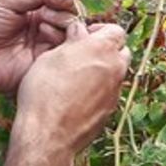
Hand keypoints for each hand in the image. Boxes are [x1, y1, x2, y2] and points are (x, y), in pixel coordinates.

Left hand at [0, 0, 81, 97]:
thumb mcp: (8, 2)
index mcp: (35, 10)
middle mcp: (45, 26)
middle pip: (72, 10)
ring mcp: (46, 45)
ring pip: (73, 27)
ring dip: (61, 16)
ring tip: (42, 17)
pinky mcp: (45, 62)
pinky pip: (64, 48)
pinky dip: (58, 33)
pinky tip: (42, 29)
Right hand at [13, 19, 131, 155]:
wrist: (48, 135)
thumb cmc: (45, 92)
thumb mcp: (51, 56)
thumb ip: (72, 41)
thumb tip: (79, 32)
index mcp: (102, 49)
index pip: (116, 30)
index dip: (100, 30)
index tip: (85, 36)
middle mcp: (115, 68)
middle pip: (121, 51)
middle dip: (106, 50)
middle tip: (83, 55)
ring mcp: (115, 91)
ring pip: (116, 73)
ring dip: (103, 70)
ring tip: (78, 76)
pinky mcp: (110, 110)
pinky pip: (109, 93)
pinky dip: (99, 90)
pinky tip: (78, 96)